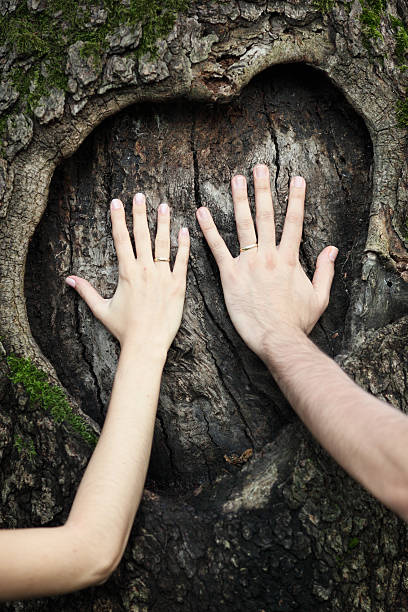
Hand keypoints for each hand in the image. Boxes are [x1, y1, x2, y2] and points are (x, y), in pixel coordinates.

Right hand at [65, 194, 189, 353]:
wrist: (146, 344)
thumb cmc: (124, 329)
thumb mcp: (101, 309)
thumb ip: (86, 291)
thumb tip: (69, 279)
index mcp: (126, 272)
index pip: (121, 239)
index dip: (118, 219)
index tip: (117, 202)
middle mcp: (145, 270)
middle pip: (141, 236)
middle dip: (139, 213)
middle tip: (140, 195)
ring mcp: (163, 276)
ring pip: (163, 244)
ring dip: (163, 223)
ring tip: (163, 206)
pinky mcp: (178, 285)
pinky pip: (181, 261)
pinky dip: (183, 245)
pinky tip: (184, 230)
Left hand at [196, 165, 337, 360]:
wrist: (277, 338)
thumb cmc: (297, 322)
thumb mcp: (319, 297)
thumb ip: (324, 271)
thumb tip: (332, 249)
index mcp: (289, 259)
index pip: (293, 223)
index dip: (296, 199)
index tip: (296, 179)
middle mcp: (269, 256)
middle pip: (266, 216)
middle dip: (264, 190)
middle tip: (260, 167)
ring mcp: (248, 264)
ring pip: (243, 225)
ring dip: (239, 200)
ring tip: (236, 179)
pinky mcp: (230, 276)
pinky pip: (218, 249)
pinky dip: (209, 229)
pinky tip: (201, 212)